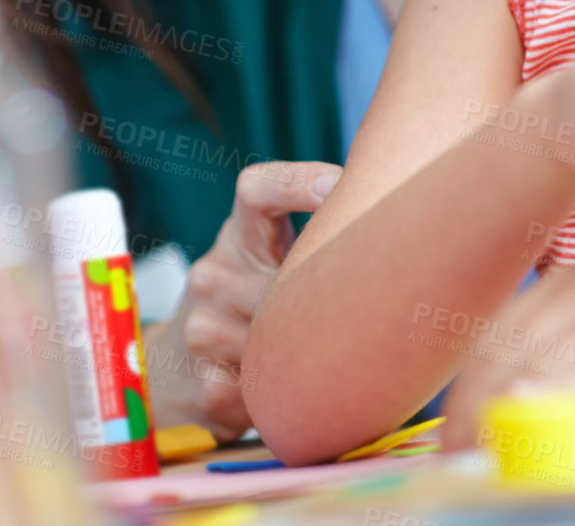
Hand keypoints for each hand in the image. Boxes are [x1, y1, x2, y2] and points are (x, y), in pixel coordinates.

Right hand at [145, 161, 341, 439]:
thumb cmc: (248, 305)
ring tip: (308, 353)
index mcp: (239, 236)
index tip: (337, 184)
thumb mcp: (270, 260)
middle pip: (292, 282)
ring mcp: (203, 329)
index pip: (257, 189)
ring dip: (313, 352)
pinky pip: (279, 390)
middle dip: (328, 301)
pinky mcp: (207, 386)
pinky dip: (295, 392)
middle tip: (354, 311)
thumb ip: (314, 238)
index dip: (297, 181)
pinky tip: (283, 387)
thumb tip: (398, 219)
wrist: (176, 372)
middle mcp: (213, 274)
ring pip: (290, 341)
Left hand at [438, 251, 574, 449]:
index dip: (461, 395)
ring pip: (539, 368)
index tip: (448, 441)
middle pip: (504, 358)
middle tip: (456, 462)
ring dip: (500, 417)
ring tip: (482, 460)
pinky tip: (530, 413)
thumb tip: (508, 395)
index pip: (490, 342)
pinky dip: (557, 397)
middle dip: (471, 415)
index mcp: (563, 286)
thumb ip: (561, 346)